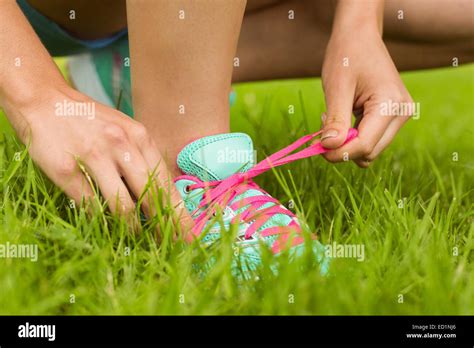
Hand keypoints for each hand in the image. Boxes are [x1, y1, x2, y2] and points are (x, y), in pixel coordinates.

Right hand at [8, 86, 191, 228]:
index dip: (179, 210)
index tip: (189, 232)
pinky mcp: (66, 170)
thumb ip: (143, 157)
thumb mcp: (125, 130)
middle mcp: (120, 146)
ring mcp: (93, 157)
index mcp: (139, 137)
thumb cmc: (91, 121)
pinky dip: (100, 220)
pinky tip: (106, 227)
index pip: (165, 181)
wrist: (44, 100)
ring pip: (122, 204)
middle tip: (172, 244)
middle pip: (150, 195)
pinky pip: (90, 205)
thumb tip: (163, 195)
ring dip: (132, 227)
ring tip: (137, 237)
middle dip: (164, 224)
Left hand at [320, 27, 413, 166]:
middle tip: (321, 131)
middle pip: (369, 151)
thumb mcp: (336, 88)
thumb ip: (335, 121)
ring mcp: (399, 115)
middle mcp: (401, 113)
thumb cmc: (346, 56)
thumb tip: (330, 148)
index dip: (338, 152)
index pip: (364, 146)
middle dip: (342, 148)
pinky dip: (352, 137)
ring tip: (331, 121)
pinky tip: (340, 120)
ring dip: (347, 144)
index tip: (316, 146)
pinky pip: (370, 139)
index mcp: (390, 104)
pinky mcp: (392, 117)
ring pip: (369, 149)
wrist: (360, 36)